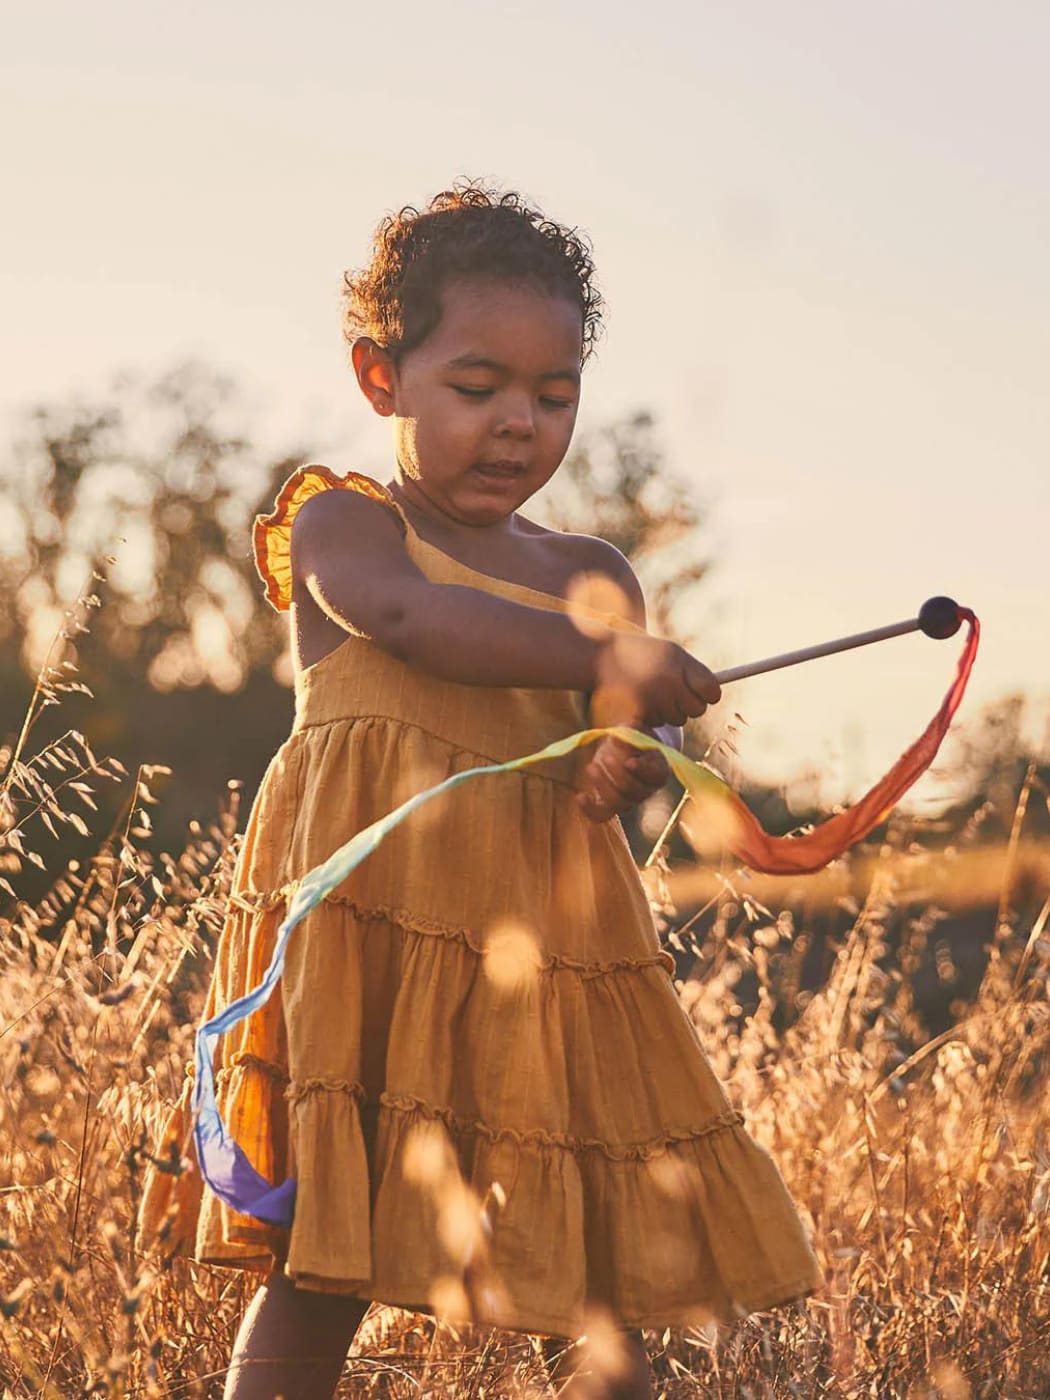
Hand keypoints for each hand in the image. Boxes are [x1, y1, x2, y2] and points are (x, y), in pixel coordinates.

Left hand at [576, 733, 670, 823]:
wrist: (621, 749)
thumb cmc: (630, 737)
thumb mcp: (632, 729)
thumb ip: (629, 732)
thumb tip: (618, 739)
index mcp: (658, 769)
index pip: (656, 775)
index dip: (642, 770)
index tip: (629, 762)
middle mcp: (646, 789)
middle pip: (635, 790)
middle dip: (618, 775)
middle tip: (604, 757)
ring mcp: (629, 800)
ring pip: (619, 803)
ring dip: (603, 786)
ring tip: (590, 766)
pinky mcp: (611, 805)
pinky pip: (602, 816)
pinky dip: (590, 810)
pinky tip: (580, 796)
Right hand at [592, 634, 719, 729]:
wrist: (599, 654)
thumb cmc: (640, 653)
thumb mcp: (670, 653)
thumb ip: (693, 672)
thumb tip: (715, 697)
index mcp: (680, 662)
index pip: (712, 691)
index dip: (708, 694)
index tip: (700, 691)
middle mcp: (668, 681)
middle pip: (697, 710)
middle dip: (687, 704)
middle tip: (671, 691)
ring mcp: (652, 698)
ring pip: (677, 719)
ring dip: (668, 710)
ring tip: (650, 691)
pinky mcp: (638, 711)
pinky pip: (658, 724)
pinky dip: (652, 716)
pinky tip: (640, 700)